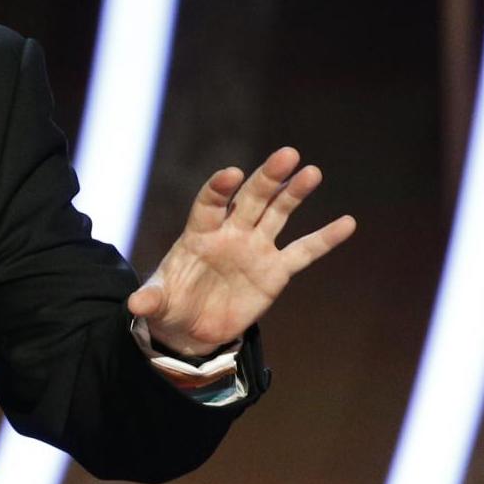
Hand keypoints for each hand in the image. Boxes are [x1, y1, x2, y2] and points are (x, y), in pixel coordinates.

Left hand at [126, 146, 354, 355]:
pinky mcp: (275, 270)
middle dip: (268, 178)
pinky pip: (303, 252)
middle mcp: (231, 233)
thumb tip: (135, 305)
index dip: (219, 188)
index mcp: (199, 233)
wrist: (191, 328)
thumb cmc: (170, 306)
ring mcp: (255, 248)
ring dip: (295, 194)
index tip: (232, 173)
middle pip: (251, 198)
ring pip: (278, 214)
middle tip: (287, 155)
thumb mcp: (157, 304)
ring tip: (312, 172)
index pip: (210, 203)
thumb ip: (151, 300)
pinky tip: (347, 223)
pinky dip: (325, 239)